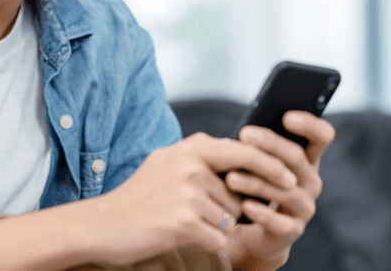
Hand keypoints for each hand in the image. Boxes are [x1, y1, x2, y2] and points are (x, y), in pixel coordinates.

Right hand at [85, 132, 299, 265]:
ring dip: (213, 227)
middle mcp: (193, 166)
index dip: (271, 166)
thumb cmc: (139, 196)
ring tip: (178, 221)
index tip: (289, 179)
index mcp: (192, 147)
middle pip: (239, 193)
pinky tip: (180, 236)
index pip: (246, 151)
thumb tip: (239, 153)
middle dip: (227, 209)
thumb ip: (202, 157)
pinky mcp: (186, 222)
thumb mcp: (168, 162)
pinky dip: (206, 243)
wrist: (102, 224)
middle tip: (194, 212)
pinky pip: (219, 238)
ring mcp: (190, 193)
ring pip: (230, 218)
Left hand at [223, 112, 336, 269]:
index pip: (322, 136)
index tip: (287, 116)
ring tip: (230, 177)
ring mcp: (305, 207)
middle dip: (270, 143)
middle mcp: (311, 181)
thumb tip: (245, 131)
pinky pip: (278, 222)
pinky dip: (261, 214)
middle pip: (297, 158)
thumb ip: (259, 147)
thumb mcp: (259, 164)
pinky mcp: (292, 231)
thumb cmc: (255, 187)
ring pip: (285, 190)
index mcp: (308, 158)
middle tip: (244, 134)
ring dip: (256, 182)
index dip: (309, 125)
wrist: (253, 231)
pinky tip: (245, 207)